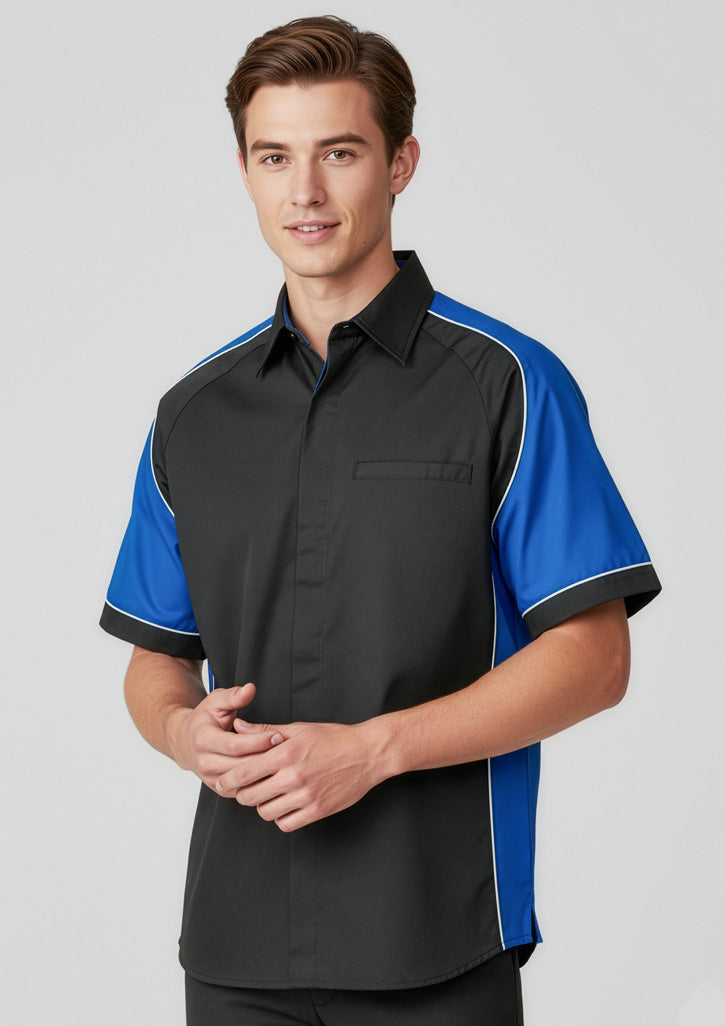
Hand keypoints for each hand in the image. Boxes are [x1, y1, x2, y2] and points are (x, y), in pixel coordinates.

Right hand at [168, 683, 282, 792]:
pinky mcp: (219, 788)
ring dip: (264, 774)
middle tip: (287, 751)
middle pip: (240, 766)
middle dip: (265, 758)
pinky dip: (258, 784)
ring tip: (283, 763)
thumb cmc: (203, 719)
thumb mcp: (216, 701)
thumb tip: (250, 689)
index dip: (258, 741)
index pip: (235, 745)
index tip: (278, 736)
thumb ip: (233, 696)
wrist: (184, 741)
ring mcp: (210, 778)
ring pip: (242, 781)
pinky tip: (273, 774)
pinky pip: (242, 791)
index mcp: (203, 740)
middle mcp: (204, 762)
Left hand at [215, 720, 386, 831]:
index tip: (223, 781)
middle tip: (246, 789)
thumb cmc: (333, 738)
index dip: (228, 779)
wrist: (367, 753)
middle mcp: (294, 776)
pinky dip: (281, 817)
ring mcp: (306, 796)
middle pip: (250, 796)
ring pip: (266, 812)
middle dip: (243, 794)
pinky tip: (285, 805)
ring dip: (263, 805)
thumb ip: (266, 731)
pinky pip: (286, 823)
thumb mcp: (299, 729)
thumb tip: (239, 727)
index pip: (244, 772)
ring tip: (269, 795)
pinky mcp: (318, 811)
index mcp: (286, 753)